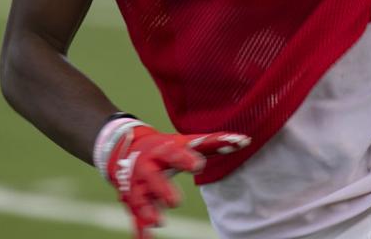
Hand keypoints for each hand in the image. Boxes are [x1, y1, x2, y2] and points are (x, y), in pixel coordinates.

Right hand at [96, 118, 250, 237]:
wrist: (124, 150)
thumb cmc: (165, 148)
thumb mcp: (185, 142)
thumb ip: (215, 143)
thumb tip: (246, 141)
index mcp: (162, 151)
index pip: (173, 153)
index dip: (185, 158)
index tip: (198, 165)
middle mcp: (146, 168)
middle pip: (152, 178)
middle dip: (162, 189)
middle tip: (175, 202)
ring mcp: (137, 186)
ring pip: (140, 199)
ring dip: (147, 211)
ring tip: (158, 221)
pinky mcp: (132, 201)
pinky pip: (134, 217)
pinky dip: (140, 230)